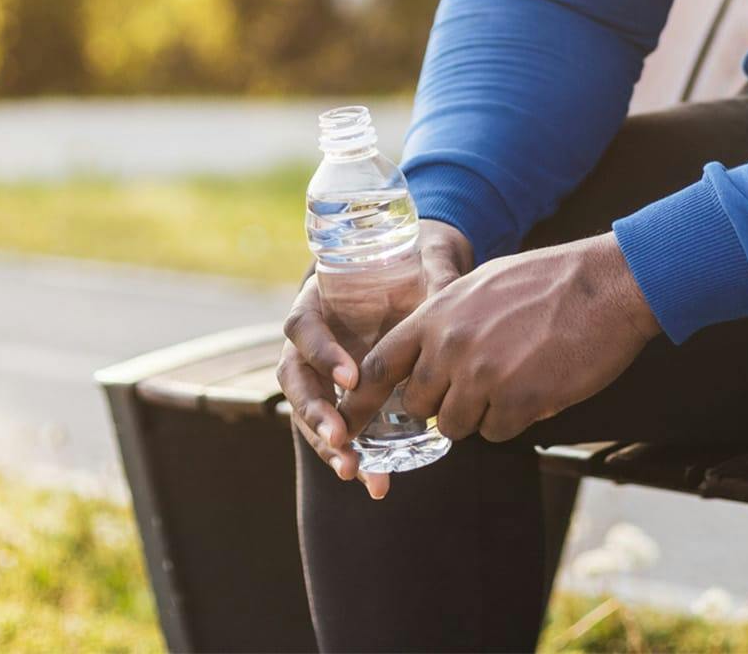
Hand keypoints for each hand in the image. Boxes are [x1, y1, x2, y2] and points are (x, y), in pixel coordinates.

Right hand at [279, 218, 474, 498]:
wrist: (419, 278)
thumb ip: (433, 279)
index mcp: (319, 302)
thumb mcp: (424, 266)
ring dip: (328, 445)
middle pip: (297, 380)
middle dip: (315, 413)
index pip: (303, 327)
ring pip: (310, 413)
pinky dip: (352, 455)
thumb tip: (450, 294)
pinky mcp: (342, 400)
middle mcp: (311, 341)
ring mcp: (322, 373)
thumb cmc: (414, 267)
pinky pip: (338, 429)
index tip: (352, 377)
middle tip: (341, 437)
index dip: (321, 353)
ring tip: (354, 471)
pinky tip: (374, 480)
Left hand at [336, 232, 659, 499]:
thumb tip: (427, 351)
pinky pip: (496, 433)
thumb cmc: (553, 280)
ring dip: (481, 414)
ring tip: (516, 379)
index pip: (378, 365)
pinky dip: (514, 419)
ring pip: (455, 426)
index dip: (362, 398)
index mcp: (439, 312)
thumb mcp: (485, 283)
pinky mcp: (519, 402)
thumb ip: (449, 317)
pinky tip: (538, 386)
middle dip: (442, 404)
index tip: (349, 419)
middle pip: (417, 405)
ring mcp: (484, 375)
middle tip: (478, 385)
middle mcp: (452, 345)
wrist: (608, 285)